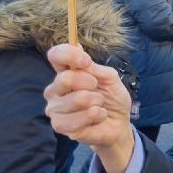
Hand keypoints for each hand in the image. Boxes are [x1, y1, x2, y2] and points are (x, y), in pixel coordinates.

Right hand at [44, 44, 133, 172]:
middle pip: (65, 78)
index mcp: (66, 72)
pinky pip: (77, 119)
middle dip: (91, 83)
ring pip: (76, 99)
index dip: (69, 55)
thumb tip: (77, 48)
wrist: (118, 123)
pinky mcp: (59, 125)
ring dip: (96, 102)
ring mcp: (54, 108)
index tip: (86, 62)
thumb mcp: (110, 78)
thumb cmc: (112, 98)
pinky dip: (95, 116)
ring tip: (99, 106)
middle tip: (98, 90)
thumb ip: (93, 67)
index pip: (56, 56)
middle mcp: (55, 89)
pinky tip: (97, 117)